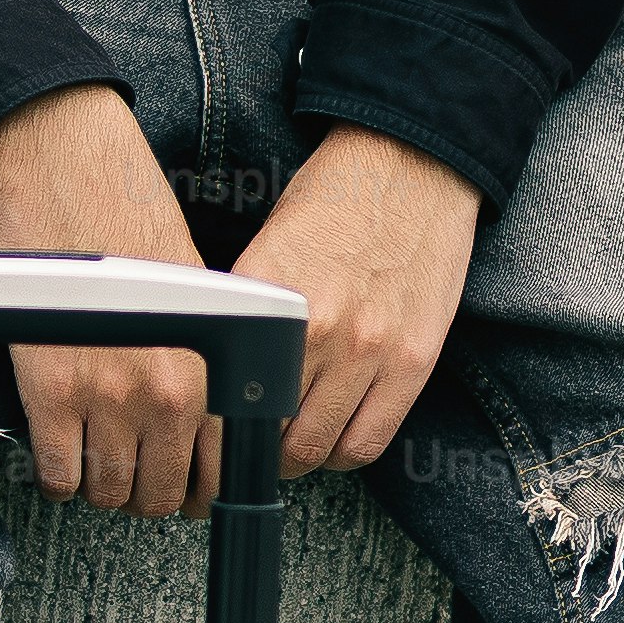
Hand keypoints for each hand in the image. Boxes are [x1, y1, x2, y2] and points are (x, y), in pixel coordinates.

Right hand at [0, 84, 220, 517]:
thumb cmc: (137, 233)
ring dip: (102, 489)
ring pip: (108, 493)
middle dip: (147, 495)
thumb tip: (211, 435)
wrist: (74, 184)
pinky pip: (57, 475)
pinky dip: (59, 478)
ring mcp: (107, 398)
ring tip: (97, 465)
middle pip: (159, 495)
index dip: (199, 493)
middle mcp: (166, 394)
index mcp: (210, 372)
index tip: (184, 490)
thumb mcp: (200, 304)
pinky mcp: (50, 395)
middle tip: (134, 478)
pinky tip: (61, 457)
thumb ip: (209, 371)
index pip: (217, 474)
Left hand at [228, 126, 478, 476]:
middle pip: (266, 436)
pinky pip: (368, 442)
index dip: (212, 436)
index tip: (210, 442)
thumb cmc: (333, 202)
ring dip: (297, 458)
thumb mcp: (267, 250)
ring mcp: (369, 350)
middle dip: (251, 452)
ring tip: (290, 442)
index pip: (223, 402)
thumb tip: (218, 382)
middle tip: (249, 446)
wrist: (411, 164)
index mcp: (267, 302)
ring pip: (316, 449)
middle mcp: (316, 331)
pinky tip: (334, 434)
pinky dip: (344, 452)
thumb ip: (247, 317)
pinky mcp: (412, 360)